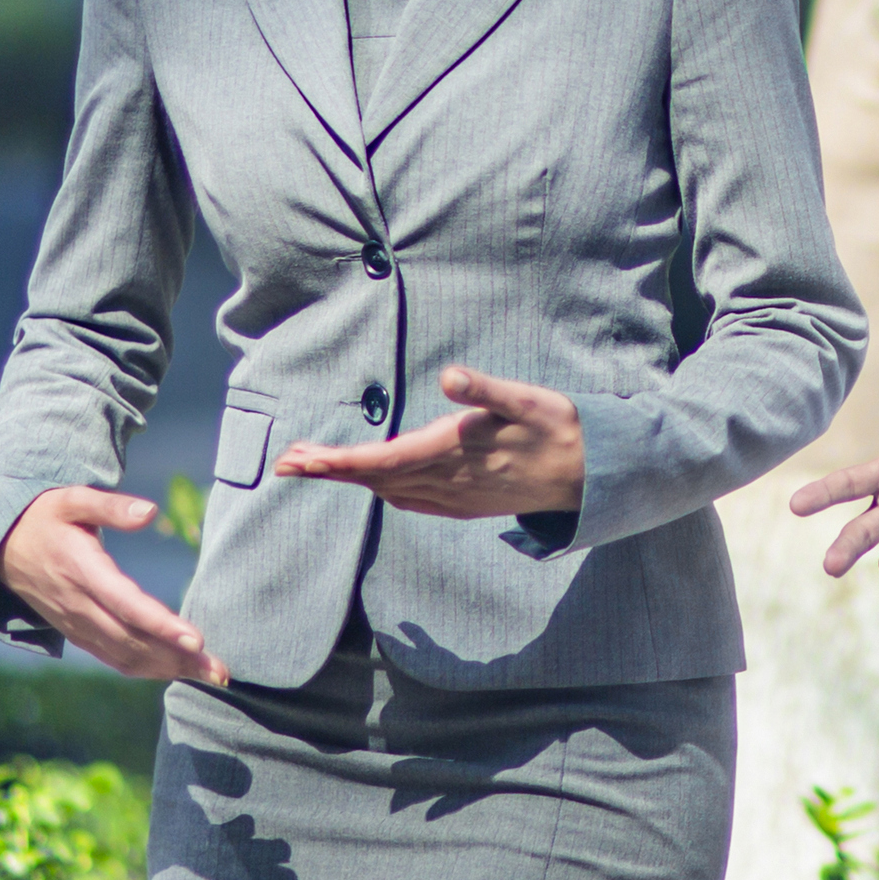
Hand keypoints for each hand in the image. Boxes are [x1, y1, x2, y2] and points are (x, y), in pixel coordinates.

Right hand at [0, 485, 228, 683]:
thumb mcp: (72, 500)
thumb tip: (151, 512)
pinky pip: (112, 657)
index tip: (196, 640)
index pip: (126, 605)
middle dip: (178, 658)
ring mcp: (76, 624)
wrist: (3, 547)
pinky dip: (145, 668)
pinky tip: (176, 671)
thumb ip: (111, 506)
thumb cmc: (46, 518)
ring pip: (125, 655)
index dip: (161, 625)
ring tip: (209, 675)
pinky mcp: (76, 633)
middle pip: (133, 639)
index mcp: (81, 570)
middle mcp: (79, 604)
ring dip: (168, 669)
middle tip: (220, 670)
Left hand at [275, 367, 585, 516]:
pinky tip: (376, 484)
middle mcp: (449, 480)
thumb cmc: (560, 429)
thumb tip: (452, 377)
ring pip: (390, 490)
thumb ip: (486, 390)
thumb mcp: (529, 399)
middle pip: (375, 478)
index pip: (384, 461)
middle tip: (287, 464)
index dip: (339, 462)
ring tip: (317, 467)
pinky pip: (413, 501)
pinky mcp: (466, 502)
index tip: (302, 460)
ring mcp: (457, 496)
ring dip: (351, 479)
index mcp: (455, 451)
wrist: (591, 474)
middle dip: (330, 471)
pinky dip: (384, 490)